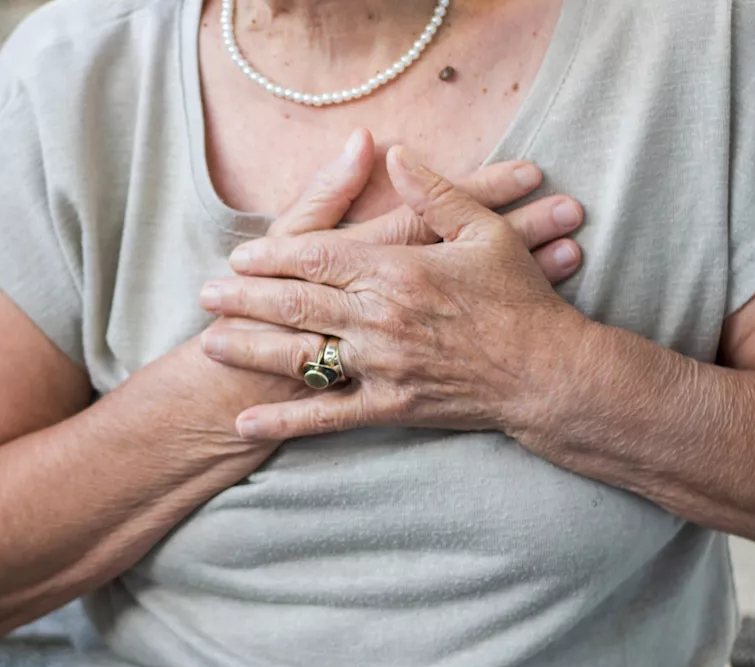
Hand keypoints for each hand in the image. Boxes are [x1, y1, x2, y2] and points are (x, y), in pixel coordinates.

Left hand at [197, 145, 587, 439]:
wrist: (550, 374)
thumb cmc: (520, 299)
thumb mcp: (484, 232)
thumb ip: (433, 192)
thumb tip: (392, 153)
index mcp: (397, 271)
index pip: (317, 257)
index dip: (272, 257)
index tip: (239, 257)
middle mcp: (380, 318)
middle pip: (295, 304)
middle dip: (243, 299)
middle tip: (204, 295)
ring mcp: (381, 366)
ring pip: (300, 356)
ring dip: (249, 350)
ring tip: (207, 345)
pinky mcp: (389, 407)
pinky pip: (326, 418)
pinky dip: (283, 422)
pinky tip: (244, 424)